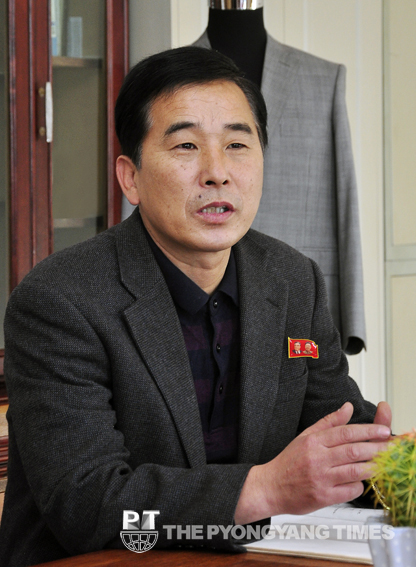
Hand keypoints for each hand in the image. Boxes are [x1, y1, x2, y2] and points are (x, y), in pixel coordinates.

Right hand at [234, 402, 390, 524]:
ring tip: (382, 463)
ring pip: (354, 470)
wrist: (271, 487)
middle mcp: (317, 459)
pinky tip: (360, 481)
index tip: (383, 430)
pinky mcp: (323, 497)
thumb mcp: (305, 436)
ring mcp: (321, 478)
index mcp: (313, 442)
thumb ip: (329, 422)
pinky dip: (359, 485)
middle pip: (353, 451)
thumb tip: (348, 408)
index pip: (345, 432)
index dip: (367, 431)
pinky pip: (349, 490)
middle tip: (389, 446)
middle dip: (375, 448)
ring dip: (372, 466)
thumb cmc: (288, 462)